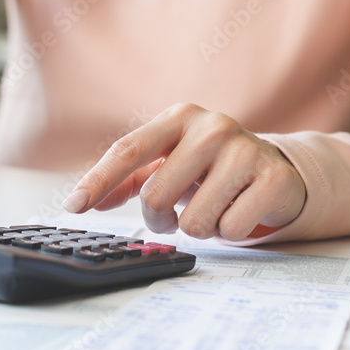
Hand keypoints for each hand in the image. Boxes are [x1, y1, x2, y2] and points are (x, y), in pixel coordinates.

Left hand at [62, 103, 306, 241]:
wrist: (275, 168)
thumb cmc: (211, 167)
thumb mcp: (170, 161)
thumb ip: (129, 179)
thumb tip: (86, 200)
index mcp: (180, 117)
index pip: (128, 149)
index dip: (98, 180)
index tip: (74, 206)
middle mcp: (212, 127)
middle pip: (156, 195)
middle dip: (159, 220)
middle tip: (173, 216)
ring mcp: (245, 150)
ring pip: (194, 220)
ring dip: (198, 227)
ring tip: (214, 208)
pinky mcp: (272, 177)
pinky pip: (231, 229)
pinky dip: (230, 231)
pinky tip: (240, 209)